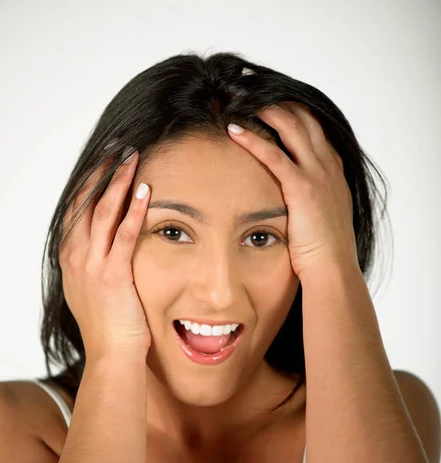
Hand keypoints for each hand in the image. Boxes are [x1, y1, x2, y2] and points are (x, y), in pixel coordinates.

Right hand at [59, 148, 151, 358]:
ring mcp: (91, 265)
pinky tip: (145, 191)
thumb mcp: (94, 288)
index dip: (90, 182)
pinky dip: (134, 211)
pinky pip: (123, 235)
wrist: (111, 353)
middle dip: (102, 173)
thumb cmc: (108, 324)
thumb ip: (97, 262)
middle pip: (86, 202)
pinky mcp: (112, 274)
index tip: (104, 162)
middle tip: (118, 148)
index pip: (76, 209)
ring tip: (132, 158)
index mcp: (70, 257)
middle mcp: (76, 256)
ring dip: (118, 182)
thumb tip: (110, 245)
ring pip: (102, 212)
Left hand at [227, 102, 358, 279]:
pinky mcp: (302, 187)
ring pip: (290, 126)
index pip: (312, 126)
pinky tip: (233, 131)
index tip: (268, 101)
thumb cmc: (324, 248)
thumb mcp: (321, 215)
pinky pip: (274, 154)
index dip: (291, 109)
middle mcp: (328, 164)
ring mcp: (317, 174)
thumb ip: (309, 197)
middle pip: (303, 117)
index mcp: (333, 169)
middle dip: (276, 100)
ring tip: (239, 100)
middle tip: (249, 90)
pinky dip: (252, 140)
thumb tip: (290, 197)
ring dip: (263, 109)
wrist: (333, 268)